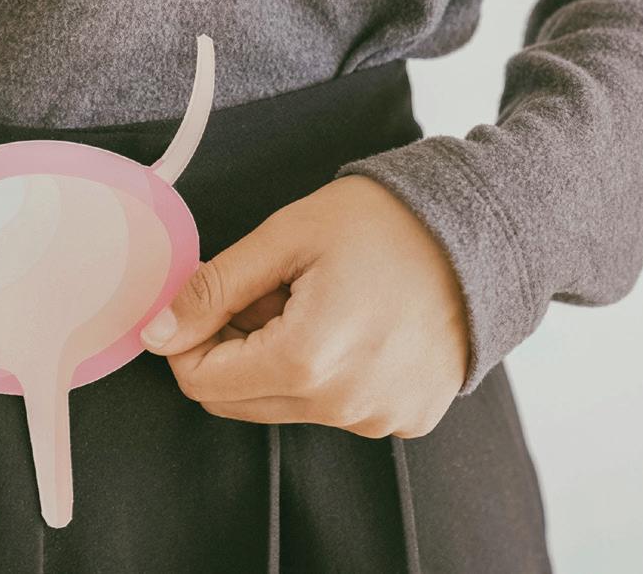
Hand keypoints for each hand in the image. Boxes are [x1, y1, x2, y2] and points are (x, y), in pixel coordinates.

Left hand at [141, 175, 470, 437]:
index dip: (189, 339)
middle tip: (269, 294)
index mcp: (308, 363)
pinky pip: (336, 408)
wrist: (486, 231)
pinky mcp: (408, 418)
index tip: (210, 300)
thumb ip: (212, 290)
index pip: (200, 383)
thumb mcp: (284, 239)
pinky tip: (352, 324)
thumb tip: (156, 333)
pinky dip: (327, 373)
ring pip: (284, 405)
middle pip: (237, 401)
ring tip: (316, 302)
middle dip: (235, 349)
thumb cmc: (386, 223)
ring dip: (280, 360)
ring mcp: (381, 418)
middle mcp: (346, 406)